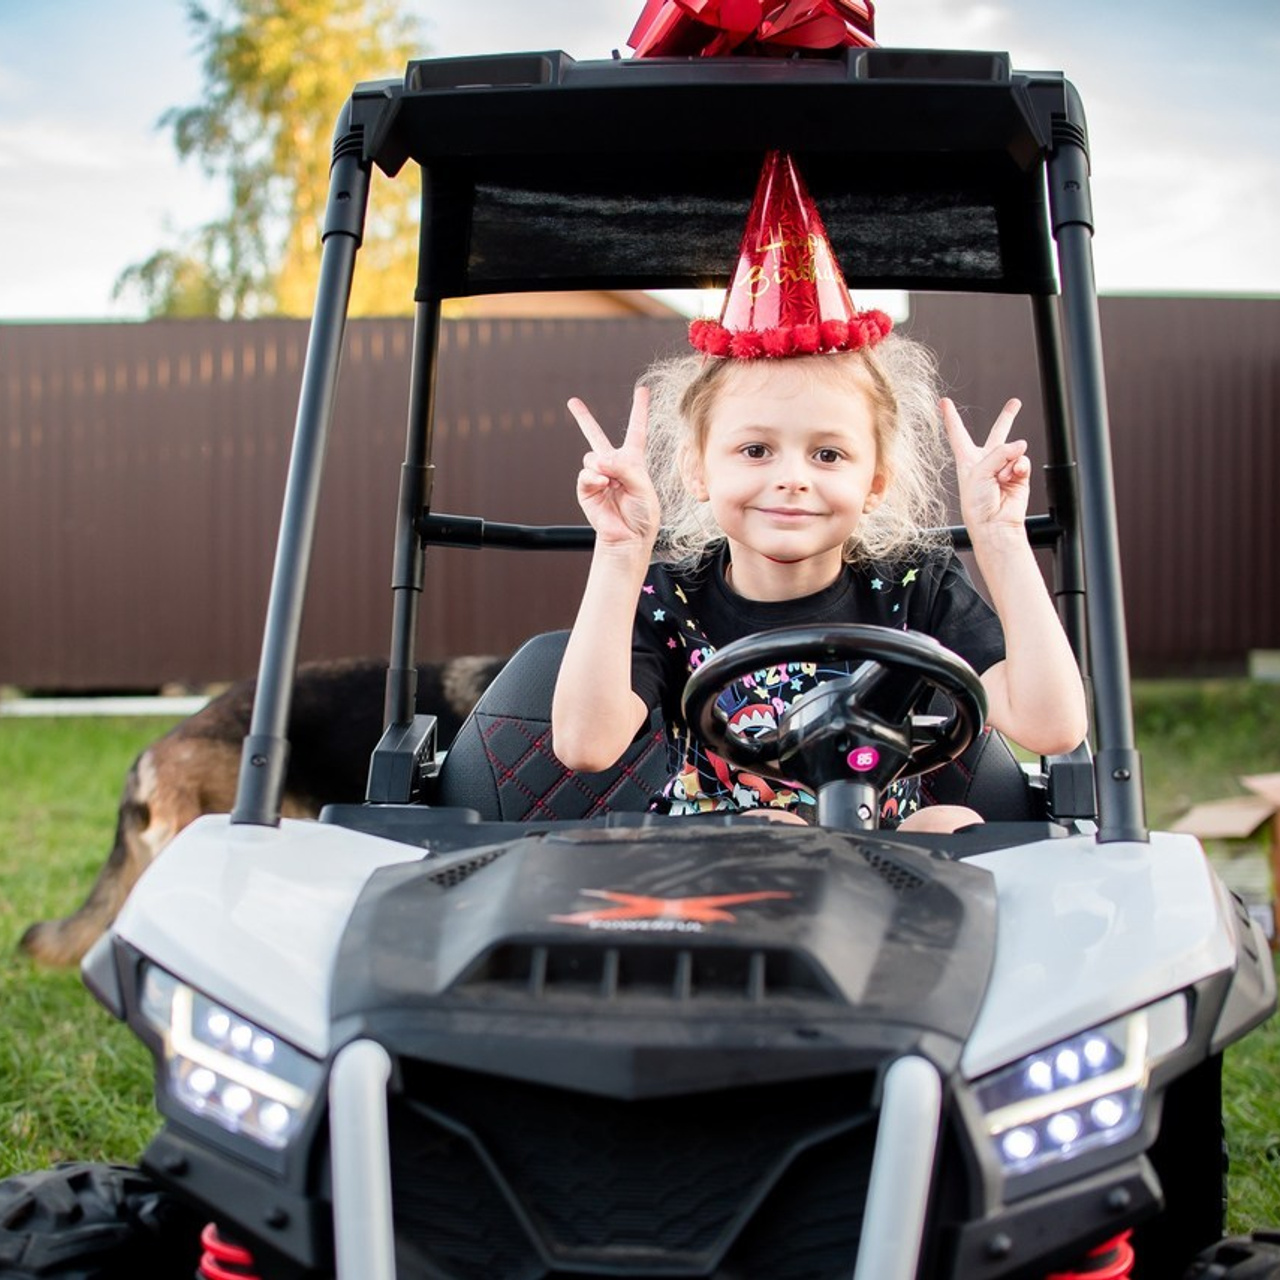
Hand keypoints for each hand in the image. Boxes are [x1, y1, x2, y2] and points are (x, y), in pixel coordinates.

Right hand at [568, 386, 659, 547]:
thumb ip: (624, 468)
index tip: (641, 390)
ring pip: (592, 457)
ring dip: (604, 468)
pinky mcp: (586, 488)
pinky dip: (595, 478)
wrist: (629, 536)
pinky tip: (604, 485)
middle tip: (572, 401)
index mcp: (633, 461)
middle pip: (596, 436)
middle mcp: (614, 465)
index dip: (639, 410)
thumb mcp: (643, 486)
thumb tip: (599, 461)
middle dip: (583, 418)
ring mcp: (598, 476)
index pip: (636, 430)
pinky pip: (586, 474)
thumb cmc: (642, 513)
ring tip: (613, 483)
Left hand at [941, 397, 1030, 534]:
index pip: (958, 433)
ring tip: (1000, 478)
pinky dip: (1018, 468)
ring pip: (1013, 448)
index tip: (944, 402)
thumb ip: (1000, 453)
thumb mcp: (978, 472)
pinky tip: (1012, 478)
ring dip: (1007, 461)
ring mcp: (1004, 467)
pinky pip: (1023, 461)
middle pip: (997, 433)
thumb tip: (1022, 444)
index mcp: (967, 460)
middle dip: (1007, 417)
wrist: (993, 524)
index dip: (951, 417)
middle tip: (1015, 403)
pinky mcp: (1019, 474)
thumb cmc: (977, 503)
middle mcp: (986, 461)